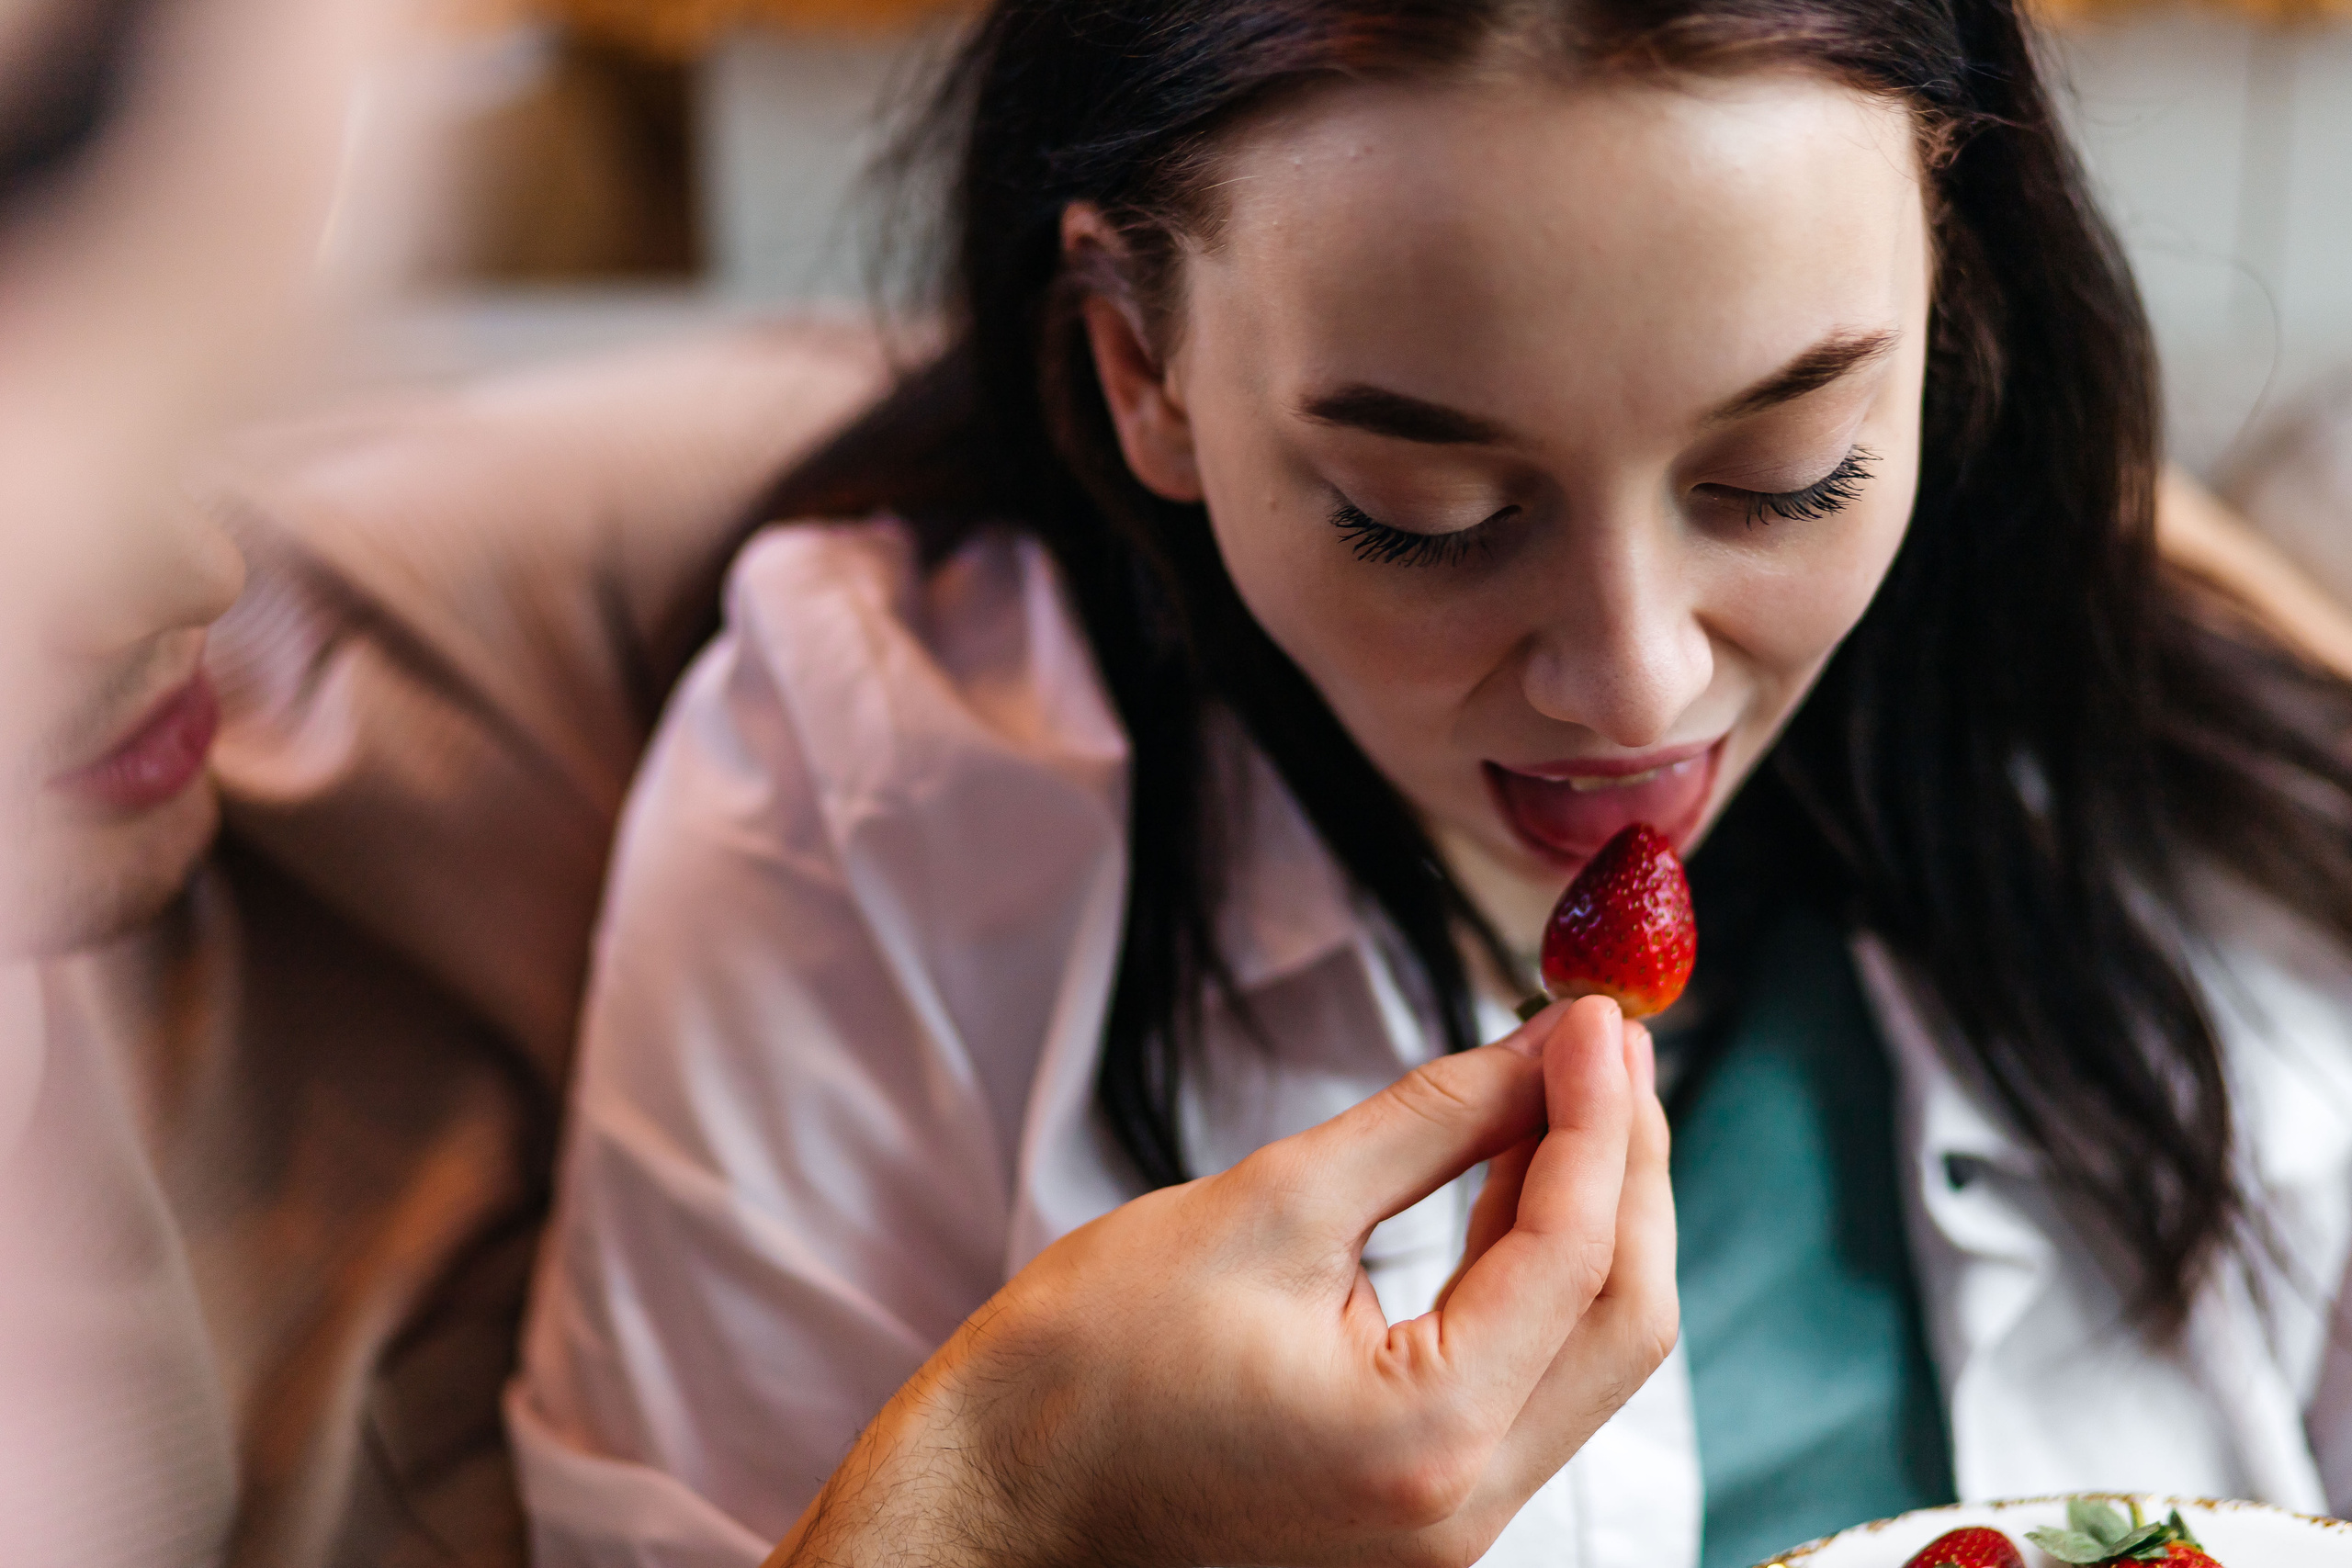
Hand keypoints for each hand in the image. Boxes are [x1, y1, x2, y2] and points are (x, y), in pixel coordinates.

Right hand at [767, 995, 1675, 1567]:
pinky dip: (1535, 1282)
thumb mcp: (1267, 1208)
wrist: (992, 1506)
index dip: (1595, 1112)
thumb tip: (1536, 1058)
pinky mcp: (1417, 1518)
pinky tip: (1516, 1186)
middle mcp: (1463, 1510)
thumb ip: (1427, 1128)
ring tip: (1572, 1093)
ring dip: (1592, 1221)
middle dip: (1627, 1170)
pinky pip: (1524, 1389)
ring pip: (1584, 1360)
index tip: (1589, 1011)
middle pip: (1621, 1322)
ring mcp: (1447, 1530)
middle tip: (1603, 1044)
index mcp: (1427, 1437)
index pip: (1572, 1250)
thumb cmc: (1084, 1370)